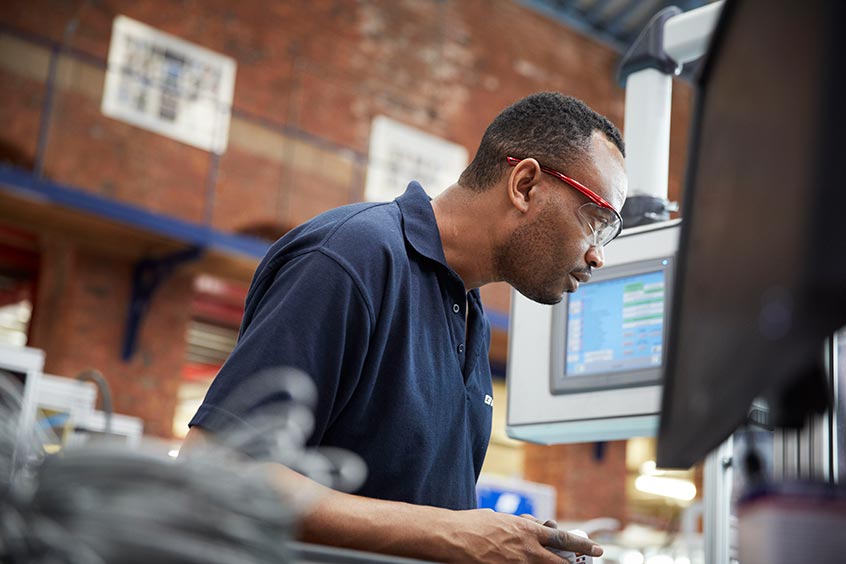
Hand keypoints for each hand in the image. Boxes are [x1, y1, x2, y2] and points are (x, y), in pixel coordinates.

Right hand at [439, 509, 602, 562]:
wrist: (453, 537)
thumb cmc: (475, 524)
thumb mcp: (504, 519)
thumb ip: (523, 526)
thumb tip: (536, 528)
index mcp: (527, 531)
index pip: (563, 540)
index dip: (582, 546)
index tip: (597, 549)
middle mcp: (526, 549)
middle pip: (559, 562)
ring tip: (546, 561)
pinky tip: (517, 562)